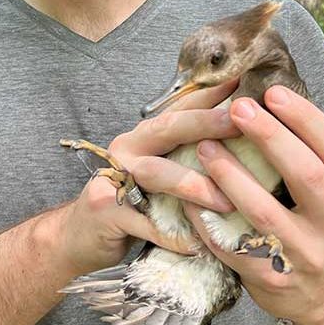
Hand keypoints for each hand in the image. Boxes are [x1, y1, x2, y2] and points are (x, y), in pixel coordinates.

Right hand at [60, 79, 240, 275]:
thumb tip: (242, 143)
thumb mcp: (161, 171)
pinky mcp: (105, 209)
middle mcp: (129, 146)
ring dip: (193, 185)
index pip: (180, 106)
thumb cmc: (132, 200)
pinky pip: (144, 222)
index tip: (239, 79)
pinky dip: (171, 235)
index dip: (209, 93)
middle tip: (238, 124)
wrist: (81, 233)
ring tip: (226, 201)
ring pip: (156, 173)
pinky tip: (195, 245)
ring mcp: (113, 176)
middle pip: (168, 128)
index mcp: (146, 134)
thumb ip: (189, 156)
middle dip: (205, 123)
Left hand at [184, 86, 323, 324]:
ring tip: (205, 146)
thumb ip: (305, 153)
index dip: (306, 118)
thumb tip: (266, 98)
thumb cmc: (313, 224)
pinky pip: (234, 245)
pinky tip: (188, 195)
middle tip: (238, 107)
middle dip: (270, 137)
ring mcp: (303, 256)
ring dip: (231, 175)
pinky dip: (208, 218)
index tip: (273, 91)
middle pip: (306, 175)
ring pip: (264, 212)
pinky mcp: (271, 279)